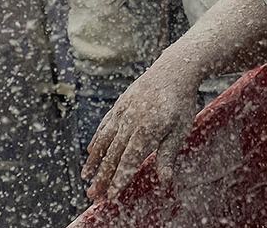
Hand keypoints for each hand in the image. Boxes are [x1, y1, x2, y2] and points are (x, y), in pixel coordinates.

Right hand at [83, 59, 201, 199]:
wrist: (174, 70)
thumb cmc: (180, 103)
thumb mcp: (180, 130)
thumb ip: (168, 155)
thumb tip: (164, 181)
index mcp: (146, 130)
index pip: (129, 161)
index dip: (119, 180)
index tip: (111, 196)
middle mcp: (130, 122)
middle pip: (113, 155)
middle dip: (102, 177)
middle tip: (93, 195)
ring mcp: (122, 112)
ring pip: (104, 141)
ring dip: (94, 161)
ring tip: (86, 177)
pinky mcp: (119, 105)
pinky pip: (104, 125)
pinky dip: (96, 140)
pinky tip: (91, 151)